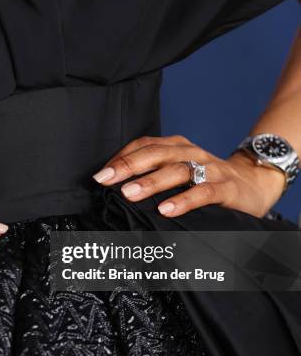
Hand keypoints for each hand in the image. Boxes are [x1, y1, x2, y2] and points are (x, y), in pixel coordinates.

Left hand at [92, 135, 285, 217]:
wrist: (254, 183)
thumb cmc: (205, 180)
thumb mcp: (178, 172)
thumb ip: (152, 175)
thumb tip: (113, 189)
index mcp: (176, 147)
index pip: (144, 145)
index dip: (121, 158)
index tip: (100, 175)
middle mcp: (191, 153)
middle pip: (156, 154)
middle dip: (128, 166)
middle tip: (106, 180)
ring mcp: (210, 169)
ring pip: (177, 171)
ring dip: (151, 182)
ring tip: (129, 193)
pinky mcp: (227, 188)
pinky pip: (204, 192)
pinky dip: (183, 201)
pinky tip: (165, 210)